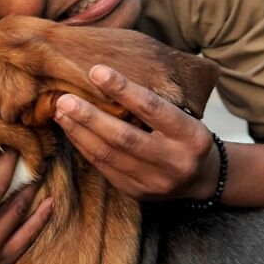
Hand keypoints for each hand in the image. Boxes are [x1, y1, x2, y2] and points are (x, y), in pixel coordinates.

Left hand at [54, 64, 219, 201]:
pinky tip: (71, 130)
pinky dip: (84, 146)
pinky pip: (103, 167)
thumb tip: (106, 78)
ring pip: (108, 155)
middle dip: (90, 117)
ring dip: (80, 132)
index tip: (96, 71)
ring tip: (61, 112)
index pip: (152, 108)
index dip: (123, 89)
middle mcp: (174, 161)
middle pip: (124, 137)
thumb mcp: (183, 117)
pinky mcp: (136, 192)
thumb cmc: (186, 136)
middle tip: (65, 99)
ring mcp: (154, 181)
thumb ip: (152, 105)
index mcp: (191, 135)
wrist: (201, 178)